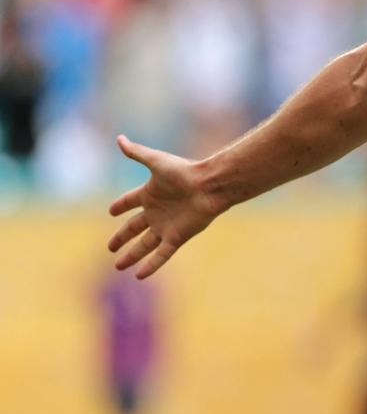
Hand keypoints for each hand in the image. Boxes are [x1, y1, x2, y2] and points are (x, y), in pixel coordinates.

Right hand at [107, 135, 221, 278]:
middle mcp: (157, 212)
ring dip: (132, 255)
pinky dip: (151, 265)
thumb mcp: (156, 161)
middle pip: (134, 228)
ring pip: (144, 245)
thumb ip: (136, 153)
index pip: (129, 202)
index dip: (120, 206)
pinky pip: (161, 255)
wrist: (210, 185)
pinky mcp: (177, 237)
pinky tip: (139, 275)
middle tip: (109, 247)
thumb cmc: (184, 172)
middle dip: (121, 237)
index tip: (111, 211)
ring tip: (119, 265)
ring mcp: (166, 226)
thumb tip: (119, 138)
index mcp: (151, 193)